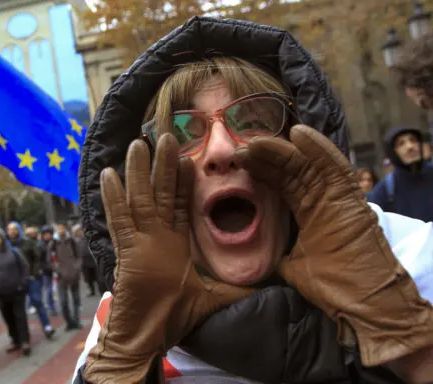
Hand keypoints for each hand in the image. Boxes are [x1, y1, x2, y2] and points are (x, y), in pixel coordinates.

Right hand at [84, 133, 252, 383]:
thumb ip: (236, 290)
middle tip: (165, 137)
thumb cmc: (172, 319)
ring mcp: (139, 241)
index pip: (179, 204)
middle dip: (162, 166)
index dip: (183, 182)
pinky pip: (119, 219)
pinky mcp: (126, 251)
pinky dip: (113, 198)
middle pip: (159, 194)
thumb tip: (266, 289)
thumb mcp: (213, 299)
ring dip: (139, 172)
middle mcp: (155, 237)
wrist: (146, 339)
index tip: (190, 159)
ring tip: (139, 144)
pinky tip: (109, 175)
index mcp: (173, 243)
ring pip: (139, 199)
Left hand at [235, 125, 432, 366]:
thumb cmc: (335, 289)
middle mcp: (323, 200)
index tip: (240, 161)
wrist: (364, 307)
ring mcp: (338, 198)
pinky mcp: (351, 200)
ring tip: (256, 140)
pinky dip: (318, 149)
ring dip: (282, 151)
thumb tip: (266, 256)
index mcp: (310, 213)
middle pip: (291, 171)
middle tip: (240, 147)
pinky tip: (298, 133)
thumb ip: (281, 255)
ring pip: (307, 166)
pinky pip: (334, 168)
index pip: (283, 184)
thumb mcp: (294, 268)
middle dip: (266, 158)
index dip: (263, 170)